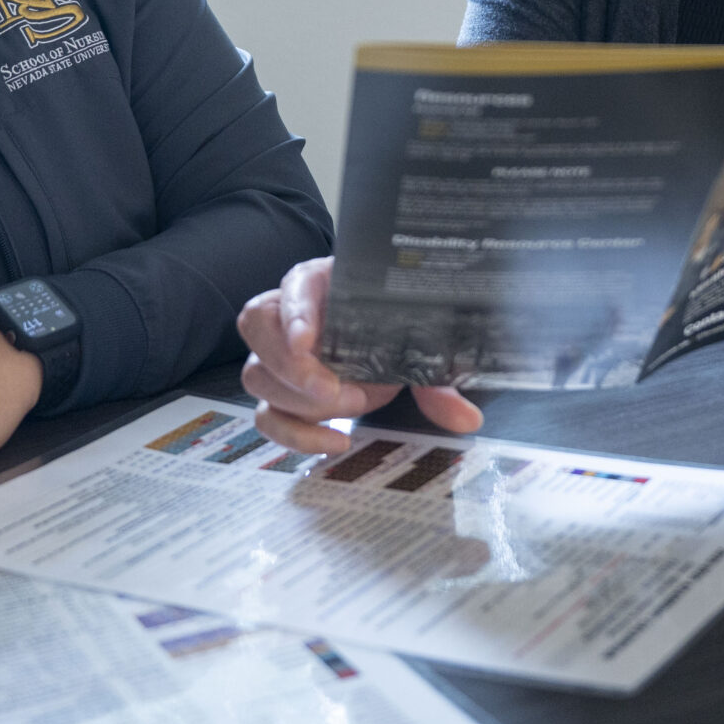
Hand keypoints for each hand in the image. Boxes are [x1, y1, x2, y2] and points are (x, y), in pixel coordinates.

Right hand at [238, 258, 483, 452]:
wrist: (381, 341)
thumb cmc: (389, 328)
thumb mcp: (415, 345)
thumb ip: (436, 378)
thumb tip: (466, 418)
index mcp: (319, 283)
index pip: (293, 285)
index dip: (295, 313)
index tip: (308, 341)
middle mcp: (287, 313)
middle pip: (257, 329)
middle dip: (291, 366)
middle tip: (332, 390)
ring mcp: (276, 355)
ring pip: (257, 376)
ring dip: (300, 401)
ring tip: (352, 406)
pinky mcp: (277, 394)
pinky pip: (266, 417)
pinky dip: (295, 436)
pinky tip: (335, 440)